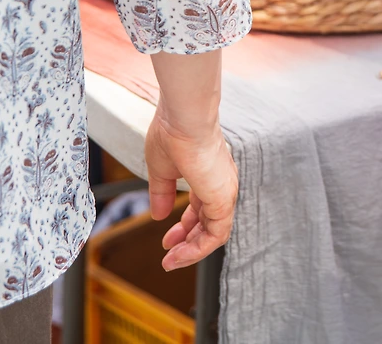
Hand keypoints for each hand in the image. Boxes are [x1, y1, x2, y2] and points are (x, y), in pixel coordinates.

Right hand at [144, 105, 238, 270]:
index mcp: (209, 175)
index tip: (167, 240)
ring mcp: (224, 192)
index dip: (185, 227)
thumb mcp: (162, 170)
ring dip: (192, 251)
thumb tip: (158, 216)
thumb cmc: (172, 134)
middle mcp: (221, 185)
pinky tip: (179, 254)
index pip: (202, 209)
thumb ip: (162, 194)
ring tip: (172, 262)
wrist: (183, 119)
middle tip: (169, 256)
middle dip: (188, 242)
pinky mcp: (223, 199)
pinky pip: (216, 235)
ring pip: (215, 233)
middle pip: (209, 223)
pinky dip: (198, 249)